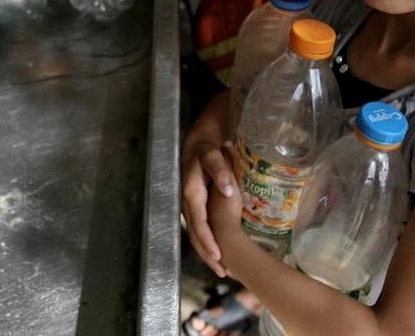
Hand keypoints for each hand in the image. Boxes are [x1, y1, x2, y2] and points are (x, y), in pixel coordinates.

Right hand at [182, 137, 237, 276]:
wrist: (195, 143)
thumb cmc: (206, 149)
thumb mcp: (212, 154)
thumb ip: (220, 170)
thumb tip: (227, 190)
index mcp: (192, 194)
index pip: (199, 223)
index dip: (207, 240)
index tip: (218, 255)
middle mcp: (187, 204)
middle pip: (195, 234)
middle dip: (207, 255)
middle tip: (223, 271)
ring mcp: (188, 207)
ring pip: (195, 234)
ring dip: (206, 252)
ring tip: (222, 269)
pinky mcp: (192, 207)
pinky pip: (198, 229)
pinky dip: (205, 243)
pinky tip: (215, 252)